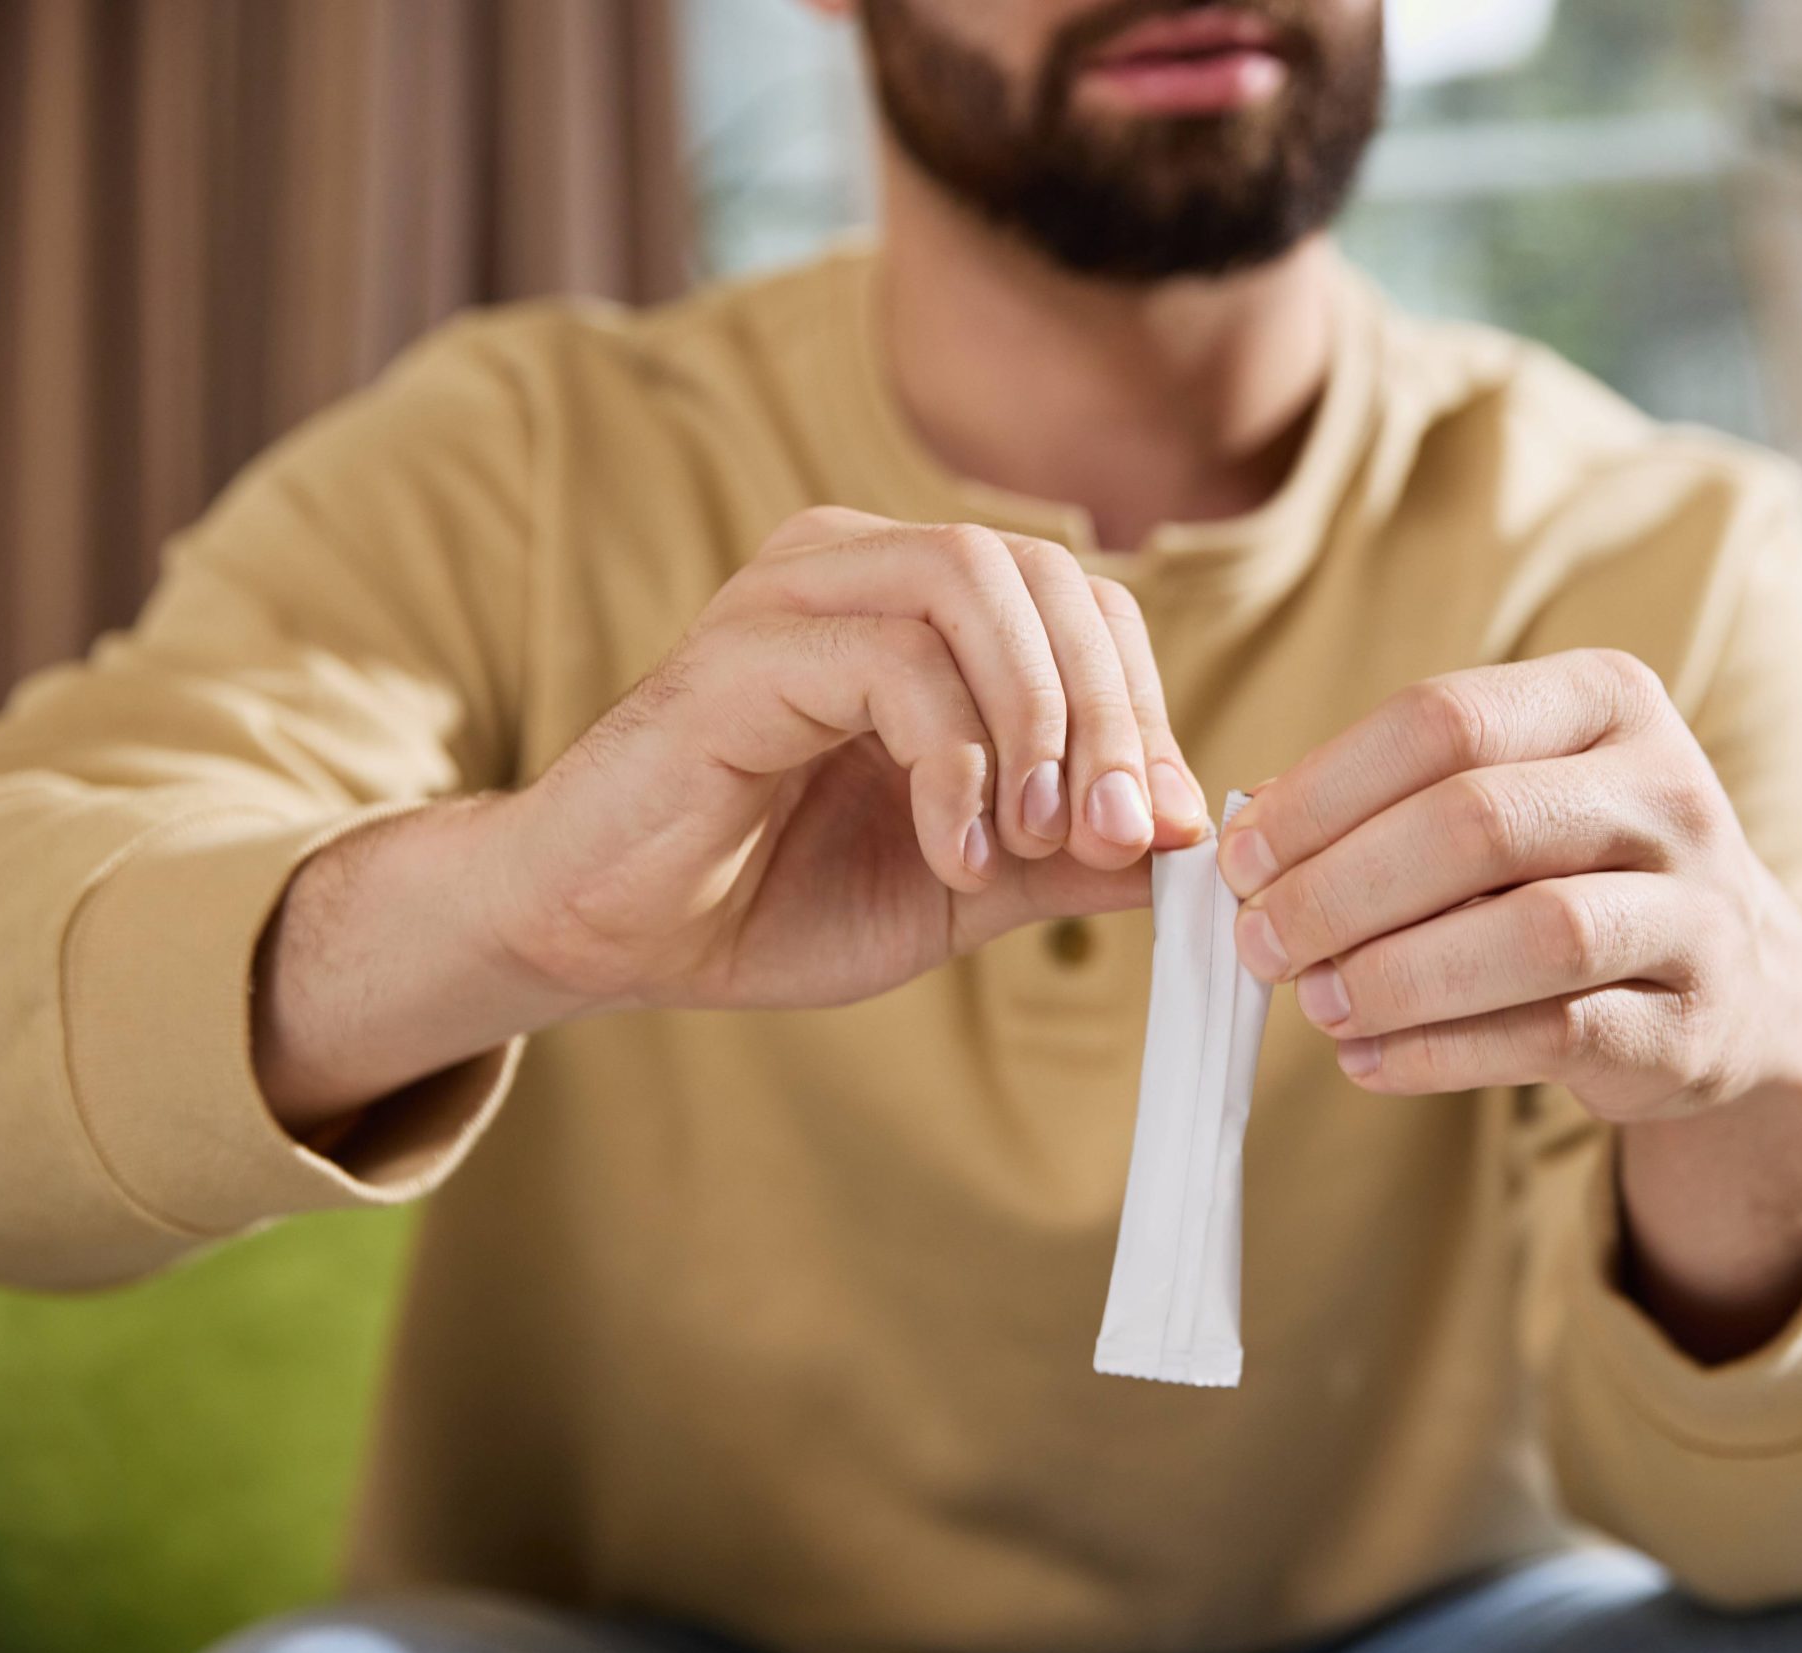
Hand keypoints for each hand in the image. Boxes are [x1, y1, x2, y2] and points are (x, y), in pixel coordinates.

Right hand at [486, 506, 1209, 1012]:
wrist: (610, 938)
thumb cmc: (771, 896)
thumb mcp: (963, 884)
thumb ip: (1067, 854)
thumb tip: (1191, 839)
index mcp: (917, 604)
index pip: (1082, 606)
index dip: (1141, 709)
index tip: (1163, 828)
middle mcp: (859, 566)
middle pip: (1047, 578)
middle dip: (1110, 713)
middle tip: (1122, 834)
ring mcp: (794, 593)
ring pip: (979, 587)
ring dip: (1041, 719)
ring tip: (1036, 838)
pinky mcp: (741, 650)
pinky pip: (890, 663)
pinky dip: (952, 761)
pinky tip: (952, 853)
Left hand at [1215, 649, 1801, 1357]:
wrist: (1733, 984)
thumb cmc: (1571, 870)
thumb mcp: (1503, 797)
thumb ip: (1387, 798)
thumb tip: (1248, 826)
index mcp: (1605, 700)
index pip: (1441, 719)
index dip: (1323, 792)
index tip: (1240, 858)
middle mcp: (1666, 789)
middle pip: (1478, 821)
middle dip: (1343, 888)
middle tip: (1260, 941)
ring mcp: (1695, 908)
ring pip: (1533, 932)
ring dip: (1396, 975)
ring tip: (1314, 1003)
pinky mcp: (1690, 1022)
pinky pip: (1554, 1034)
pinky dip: (1441, 1052)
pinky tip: (1367, 1059)